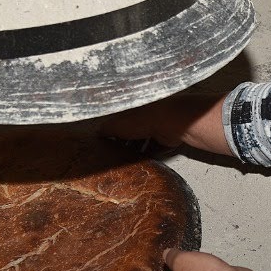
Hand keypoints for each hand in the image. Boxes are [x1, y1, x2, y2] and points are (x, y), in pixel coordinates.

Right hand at [97, 93, 231, 154]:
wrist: (173, 122)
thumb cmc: (144, 118)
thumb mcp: (119, 123)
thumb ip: (107, 128)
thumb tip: (97, 132)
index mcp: (134, 108)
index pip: (120, 119)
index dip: (113, 131)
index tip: (105, 142)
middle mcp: (147, 115)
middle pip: (133, 131)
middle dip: (125, 142)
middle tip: (115, 155)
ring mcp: (159, 126)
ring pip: (145, 140)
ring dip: (137, 150)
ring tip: (127, 162)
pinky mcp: (169, 138)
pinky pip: (157, 148)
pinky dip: (151, 154)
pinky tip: (144, 163)